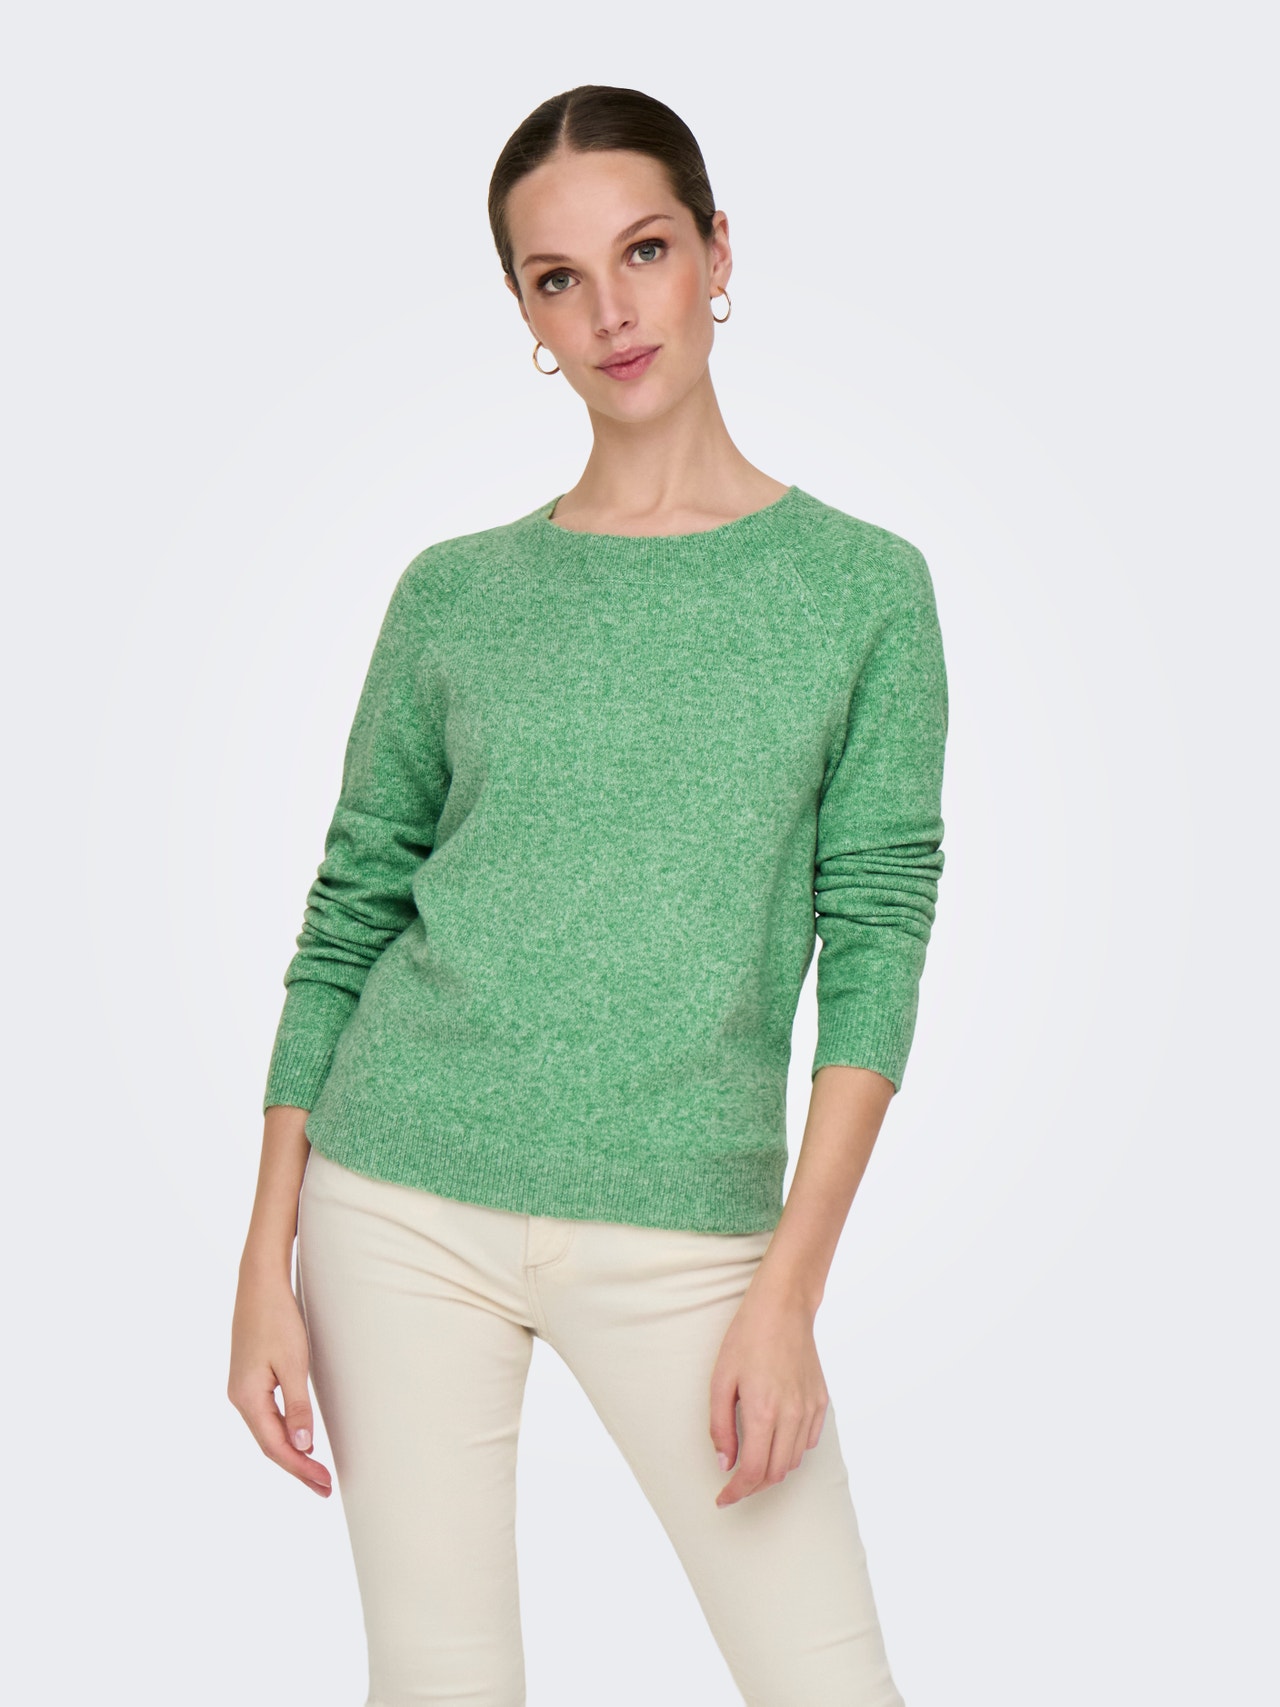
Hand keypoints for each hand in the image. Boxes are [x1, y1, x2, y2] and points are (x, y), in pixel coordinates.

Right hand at [228, 1260, 331, 1496]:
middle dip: (297, 1467)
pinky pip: (267, 1416)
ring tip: (316, 1472)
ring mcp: (242, 1388)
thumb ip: (297, 1407)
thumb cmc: (278, 1319)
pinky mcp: (249, 1378)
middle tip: (325, 1488)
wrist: (260, 1283)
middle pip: (269, 1444)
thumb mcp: (293, 1363)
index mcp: (247, 1399)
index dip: (301, 1469)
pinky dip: (284, 1433)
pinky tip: (299, 1439)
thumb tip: (302, 1446)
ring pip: (267, 1431)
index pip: (276, 1447)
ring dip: (292, 1452)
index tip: (325, 1485)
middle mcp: (239, 1398)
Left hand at [709, 1282, 828, 1507]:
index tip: (723, 1499)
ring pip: (794, 1461)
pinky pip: (808, 1442)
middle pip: (776, 1473)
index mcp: (764, 1411)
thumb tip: (725, 1463)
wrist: (783, 1308)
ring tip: (752, 1462)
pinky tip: (775, 1440)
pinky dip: (791, 1451)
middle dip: (753, 1486)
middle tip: (734, 1483)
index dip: (736, 1492)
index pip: (753, 1471)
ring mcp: (810, 1409)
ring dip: (772, 1470)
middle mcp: (792, 1415)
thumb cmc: (746, 1338)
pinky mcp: (821, 1401)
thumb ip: (721, 1427)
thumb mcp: (720, 1380)